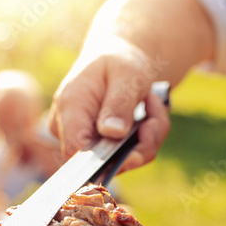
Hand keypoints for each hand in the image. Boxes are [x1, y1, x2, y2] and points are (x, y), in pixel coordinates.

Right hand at [48, 36, 170, 171]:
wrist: (121, 62)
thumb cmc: (119, 62)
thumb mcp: (126, 74)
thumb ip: (119, 103)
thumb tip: (112, 133)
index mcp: (70, 107)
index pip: (75, 150)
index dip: (103, 160)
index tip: (135, 151)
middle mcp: (71, 130)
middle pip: (101, 162)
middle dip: (139, 147)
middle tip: (155, 117)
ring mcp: (86, 143)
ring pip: (121, 164)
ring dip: (148, 141)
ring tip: (154, 104)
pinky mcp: (103, 151)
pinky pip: (129, 158)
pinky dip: (148, 140)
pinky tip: (151, 113)